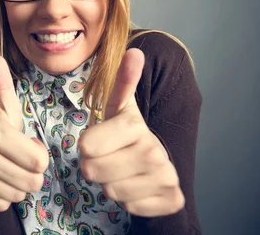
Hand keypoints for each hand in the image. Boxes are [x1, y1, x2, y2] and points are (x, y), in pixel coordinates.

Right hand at [0, 56, 48, 211]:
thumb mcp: (6, 111)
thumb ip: (4, 86)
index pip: (40, 161)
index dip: (39, 158)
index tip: (26, 148)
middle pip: (32, 182)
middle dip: (31, 175)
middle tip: (18, 163)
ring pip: (17, 195)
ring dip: (17, 186)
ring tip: (7, 172)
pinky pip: (1, 205)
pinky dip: (2, 198)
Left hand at [79, 48, 184, 216]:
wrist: (155, 160)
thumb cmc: (125, 132)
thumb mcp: (118, 107)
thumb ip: (121, 81)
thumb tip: (134, 51)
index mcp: (136, 128)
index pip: (87, 147)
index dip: (87, 146)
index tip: (96, 141)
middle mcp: (156, 153)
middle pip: (94, 171)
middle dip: (95, 167)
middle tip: (108, 157)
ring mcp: (166, 178)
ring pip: (111, 191)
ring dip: (110, 183)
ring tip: (121, 169)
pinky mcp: (172, 200)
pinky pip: (130, 207)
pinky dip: (128, 200)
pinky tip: (135, 185)